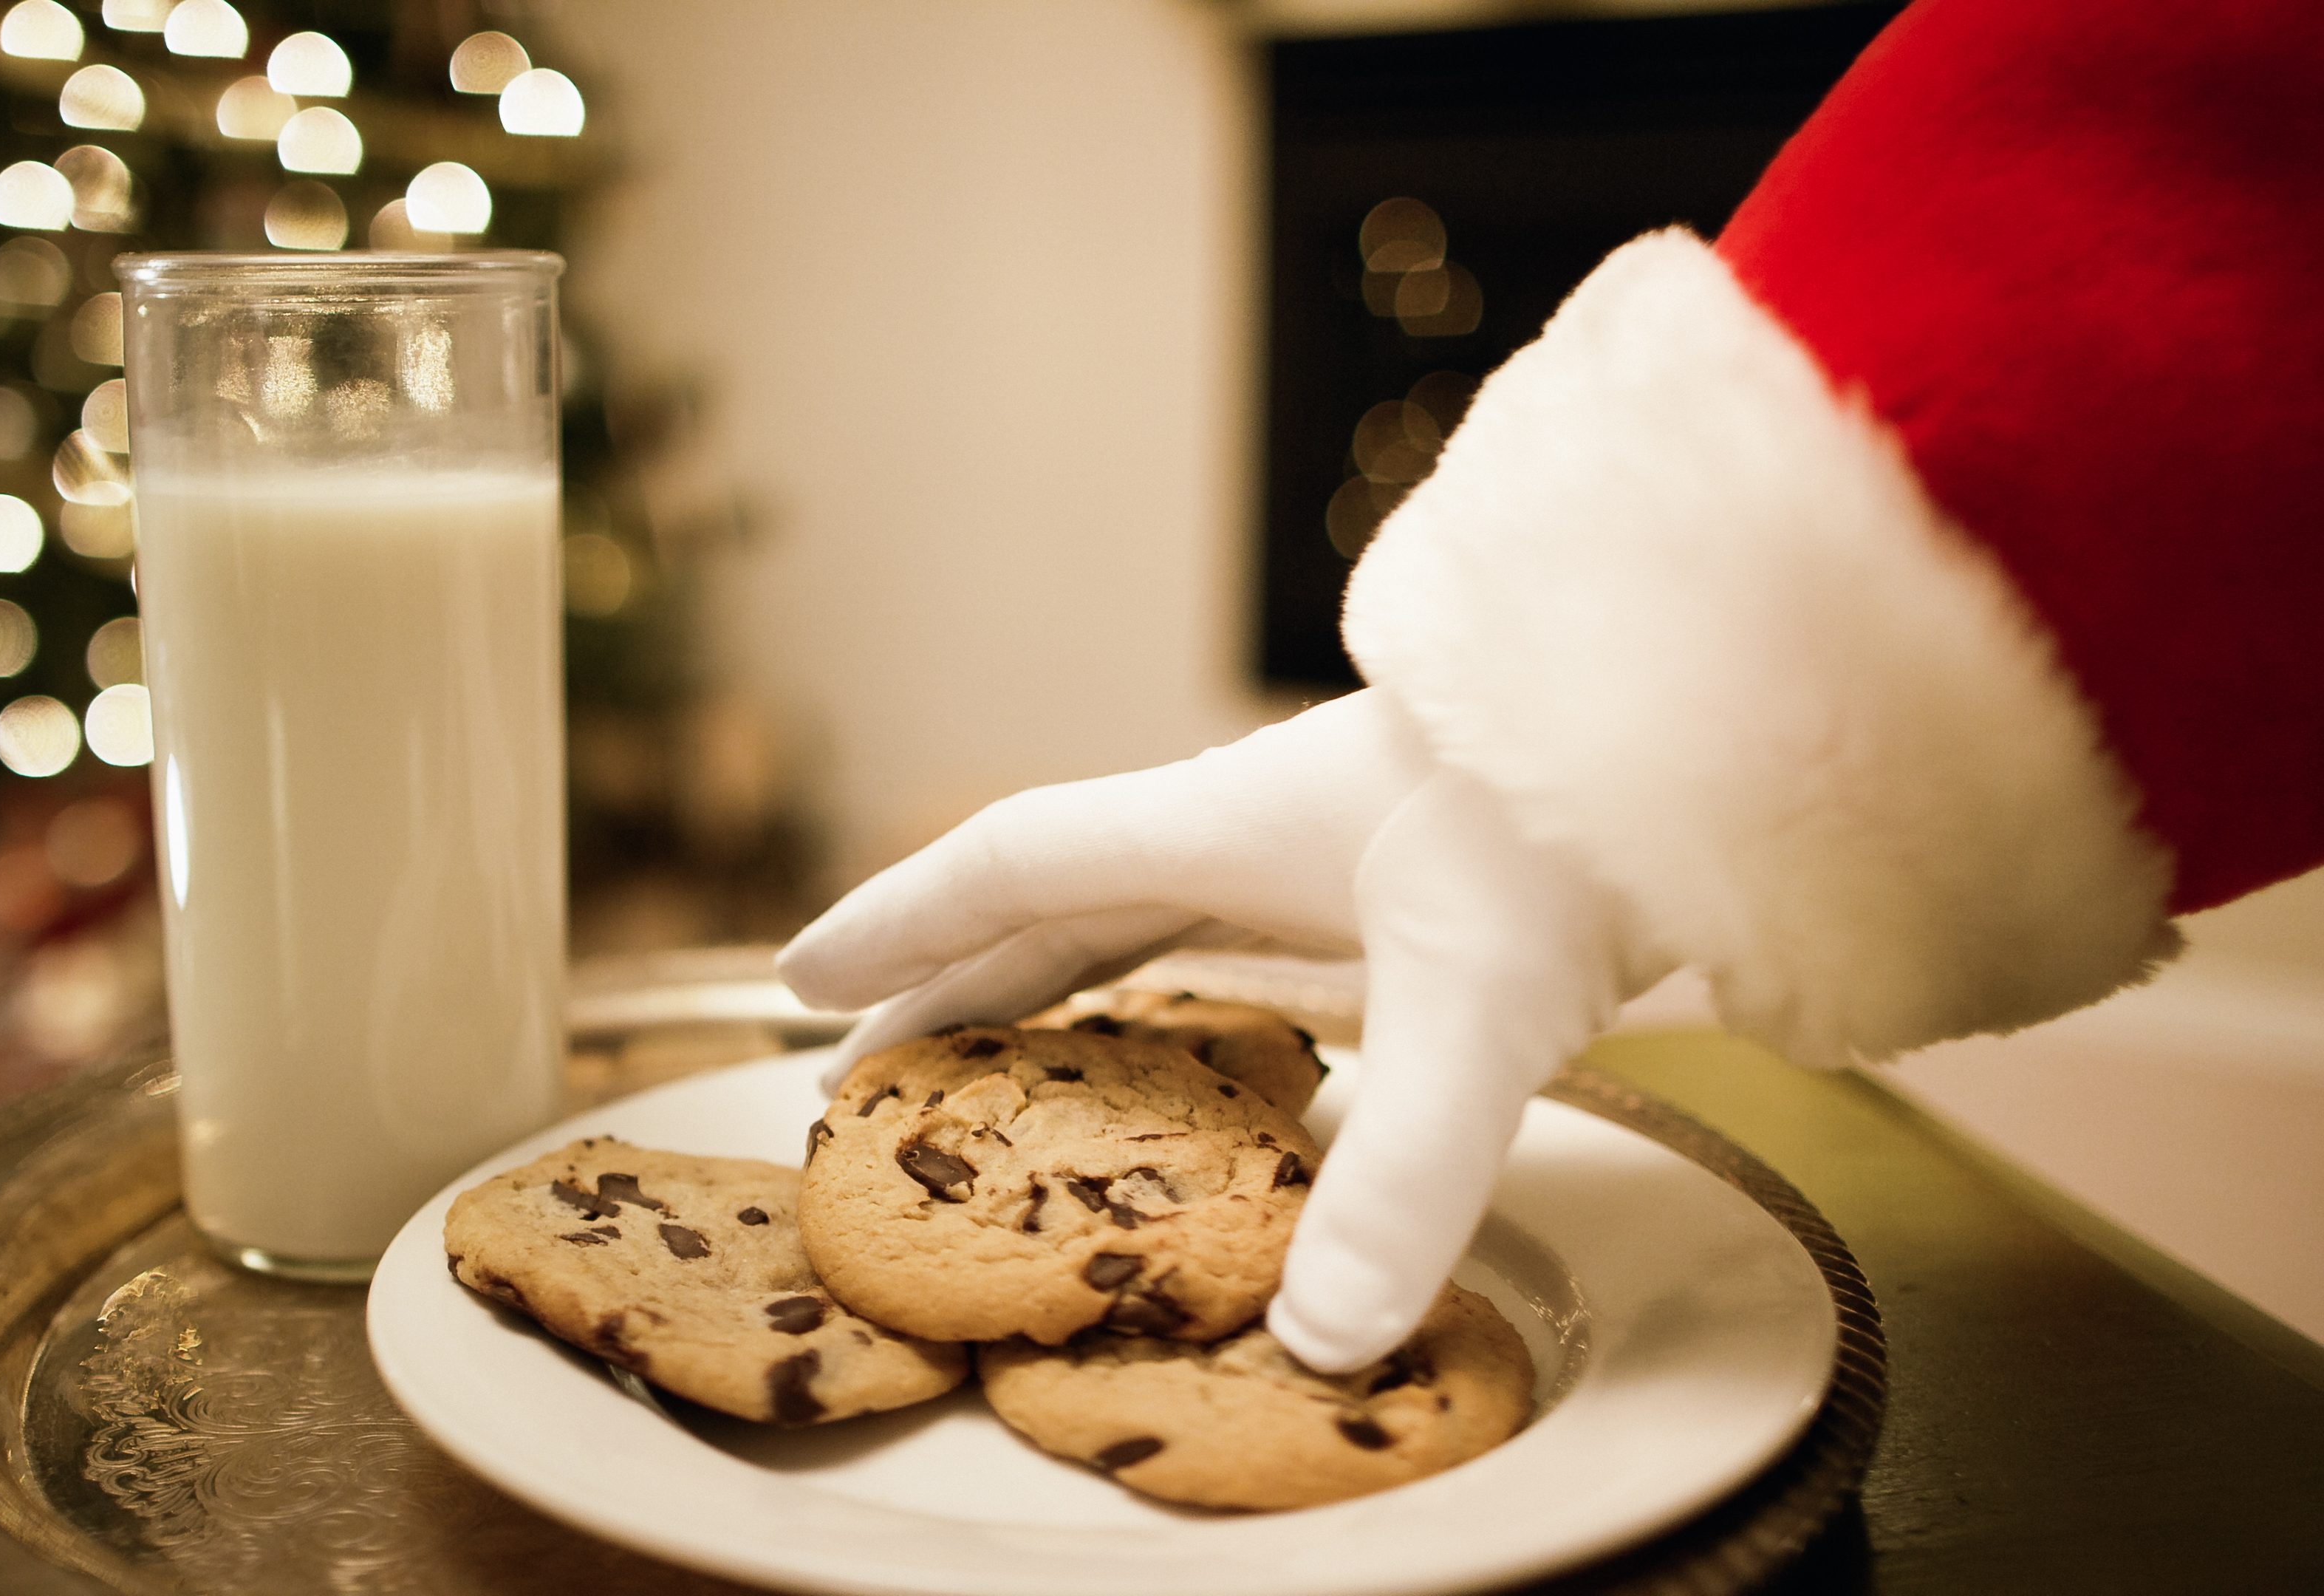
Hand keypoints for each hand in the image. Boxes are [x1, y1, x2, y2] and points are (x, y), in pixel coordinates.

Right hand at [776, 689, 1667, 1371]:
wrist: (1715, 722)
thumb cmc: (1582, 820)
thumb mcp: (1481, 1004)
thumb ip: (1404, 1173)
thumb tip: (1318, 1335)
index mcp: (1223, 822)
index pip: (1016, 863)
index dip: (901, 923)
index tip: (799, 978)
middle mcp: (1254, 827)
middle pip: (1058, 898)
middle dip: (953, 980)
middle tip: (864, 1065)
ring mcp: (1326, 849)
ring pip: (1143, 915)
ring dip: (1053, 985)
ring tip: (996, 1068)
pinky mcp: (1398, 884)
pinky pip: (1233, 938)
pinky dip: (1174, 993)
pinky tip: (1201, 1049)